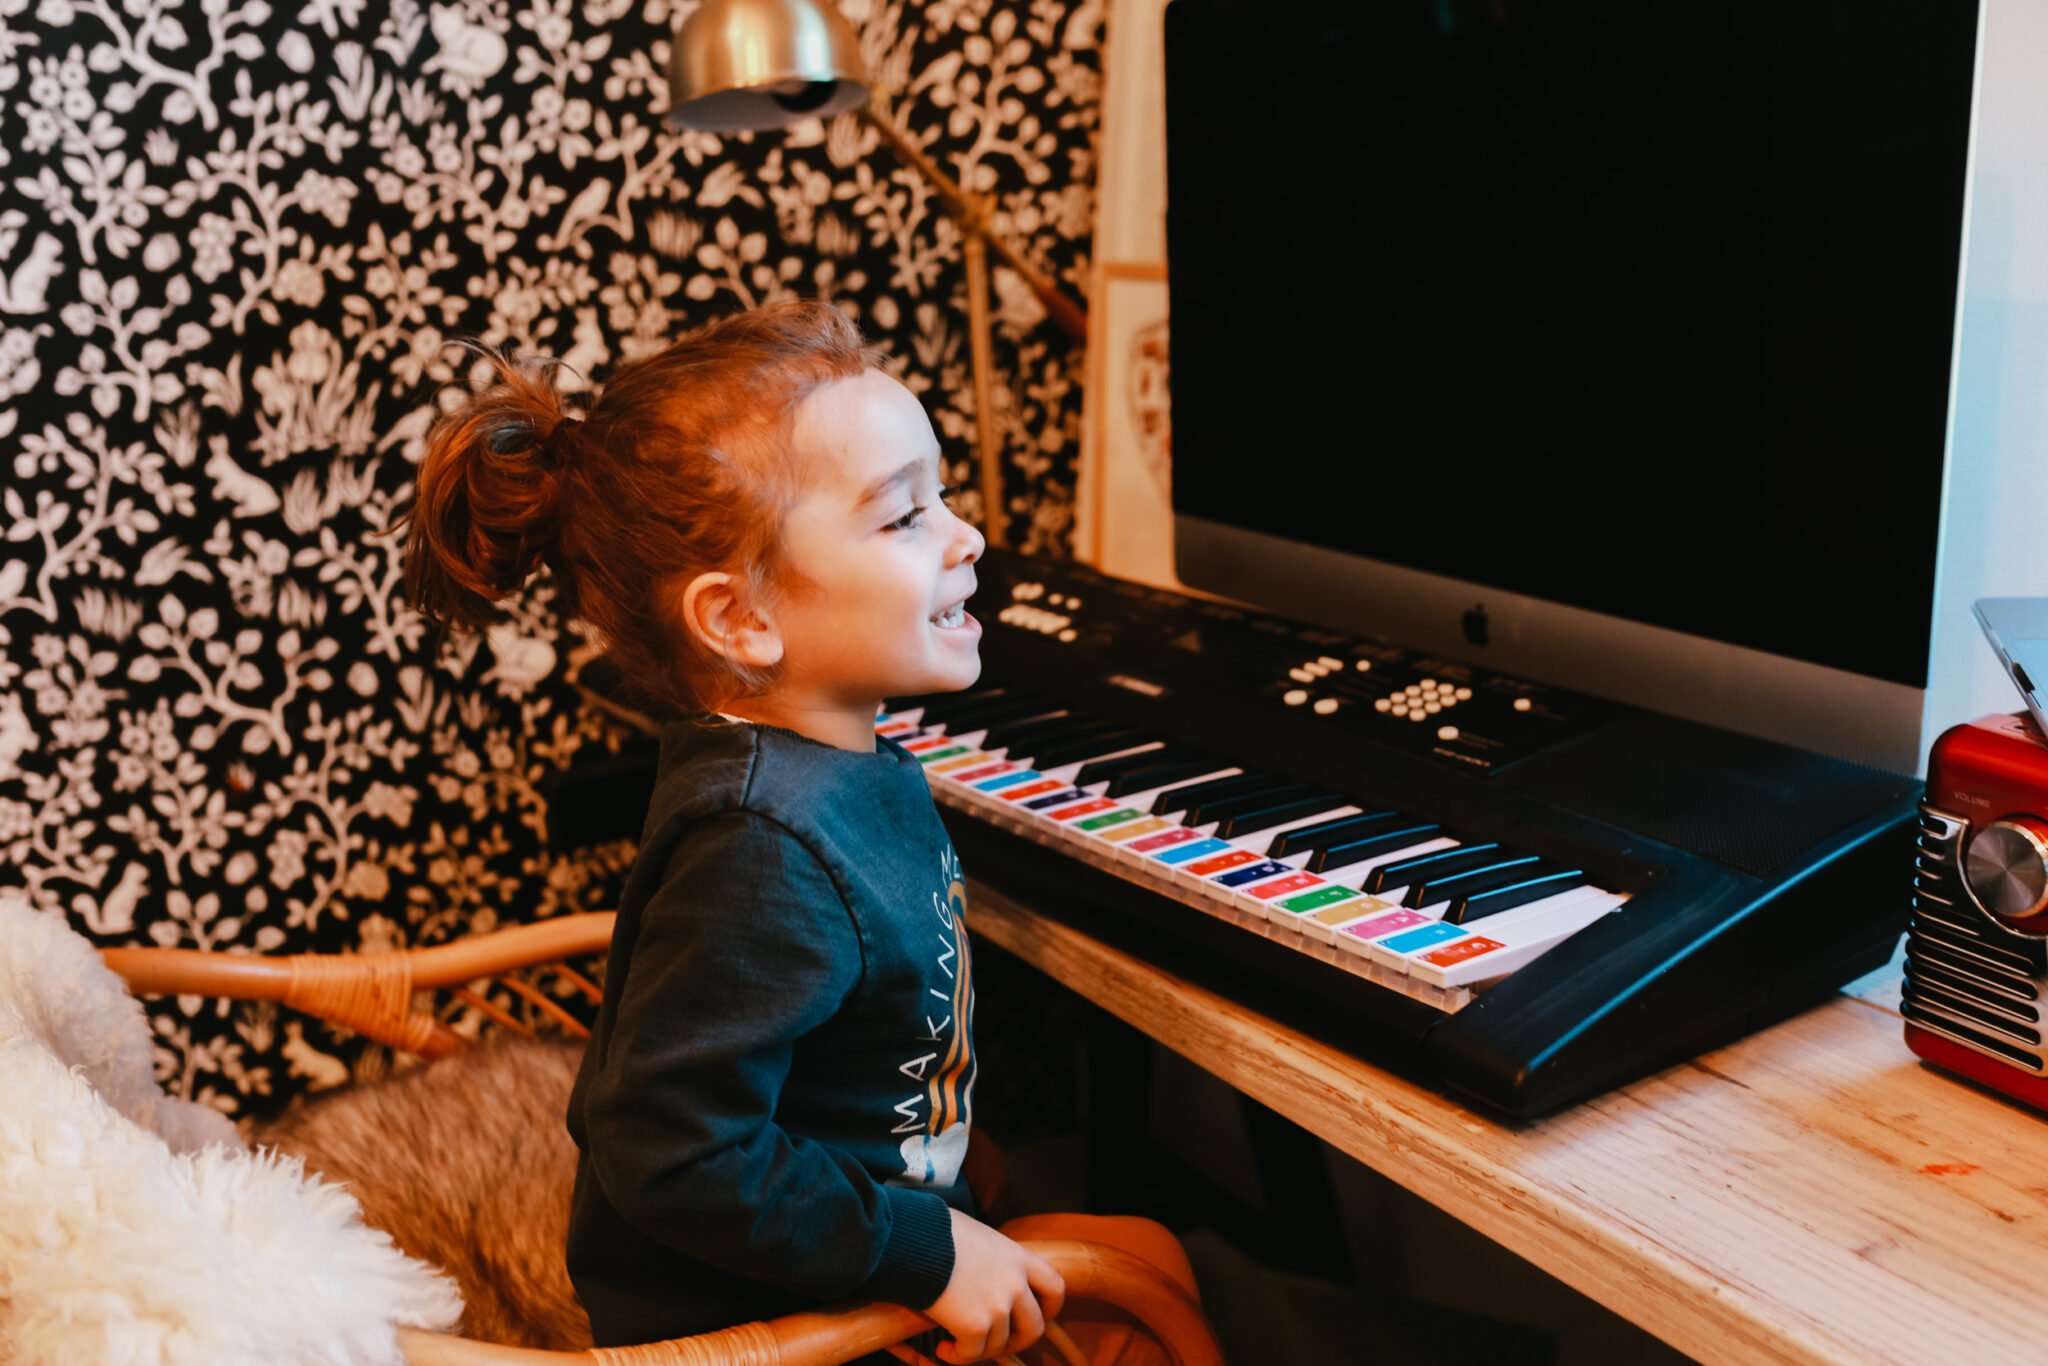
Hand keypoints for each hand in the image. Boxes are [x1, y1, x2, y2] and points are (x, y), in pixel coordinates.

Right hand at [924, 1207, 1065, 1362]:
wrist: (912, 1239)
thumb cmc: (936, 1230)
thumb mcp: (977, 1235)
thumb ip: (992, 1257)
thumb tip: (983, 1270)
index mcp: (1018, 1257)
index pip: (1055, 1288)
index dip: (1049, 1308)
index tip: (1036, 1315)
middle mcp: (1015, 1284)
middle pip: (1035, 1328)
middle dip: (1016, 1341)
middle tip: (997, 1343)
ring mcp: (998, 1306)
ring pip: (1000, 1346)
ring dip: (980, 1350)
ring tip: (956, 1343)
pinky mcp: (975, 1326)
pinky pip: (972, 1355)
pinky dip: (957, 1356)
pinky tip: (942, 1348)